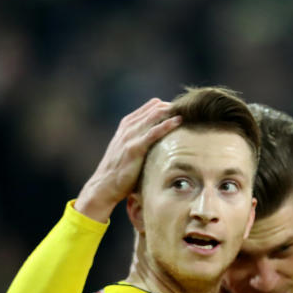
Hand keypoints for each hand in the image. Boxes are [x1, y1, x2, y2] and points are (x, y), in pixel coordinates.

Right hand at [75, 98, 180, 221]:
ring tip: (187, 109)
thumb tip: (160, 142)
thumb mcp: (127, 150)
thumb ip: (140, 142)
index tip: (181, 109)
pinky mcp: (134, 148)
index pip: (148, 108)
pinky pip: (153, 133)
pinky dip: (166, 125)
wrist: (104, 186)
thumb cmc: (119, 172)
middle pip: (152, 110)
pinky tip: (178, 121)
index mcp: (126, 126)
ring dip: (170, 112)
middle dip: (170, 107)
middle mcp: (127, 128)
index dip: (165, 107)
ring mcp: (130, 137)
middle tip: (189, 108)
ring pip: (153, 117)